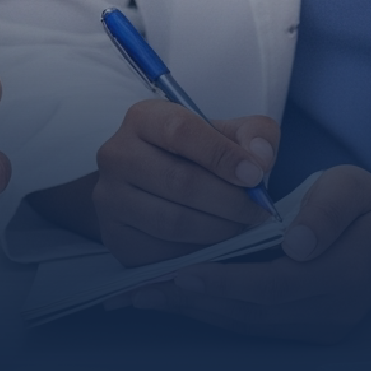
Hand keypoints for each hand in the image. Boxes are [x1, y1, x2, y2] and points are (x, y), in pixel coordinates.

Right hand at [89, 99, 278, 264]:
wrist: (146, 188)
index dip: (223, 154)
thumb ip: (253, 134)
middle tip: (258, 211)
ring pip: (173, 221)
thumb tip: (260, 158)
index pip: (182, 131)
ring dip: (218, 229)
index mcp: (143, 118)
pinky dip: (197, 252)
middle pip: (181, 182)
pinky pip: (162, 251)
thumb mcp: (225, 134)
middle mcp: (116, 155)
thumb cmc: (194, 156)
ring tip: (241, 227)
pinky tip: (215, 244)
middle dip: (230, 201)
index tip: (255, 175)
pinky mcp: (114, 237)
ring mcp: (110, 198)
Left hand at [128, 166, 370, 341]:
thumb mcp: (353, 188)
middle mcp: (330, 313)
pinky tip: (179, 301)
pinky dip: (214, 312)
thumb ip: (326, 212)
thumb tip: (295, 244)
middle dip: (197, 301)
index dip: (226, 281)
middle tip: (145, 288)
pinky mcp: (306, 330)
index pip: (275, 286)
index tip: (183, 271)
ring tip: (148, 296)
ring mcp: (319, 328)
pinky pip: (253, 325)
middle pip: (254, 312)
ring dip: (198, 311)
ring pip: (248, 323)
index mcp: (345, 276)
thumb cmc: (368, 203)